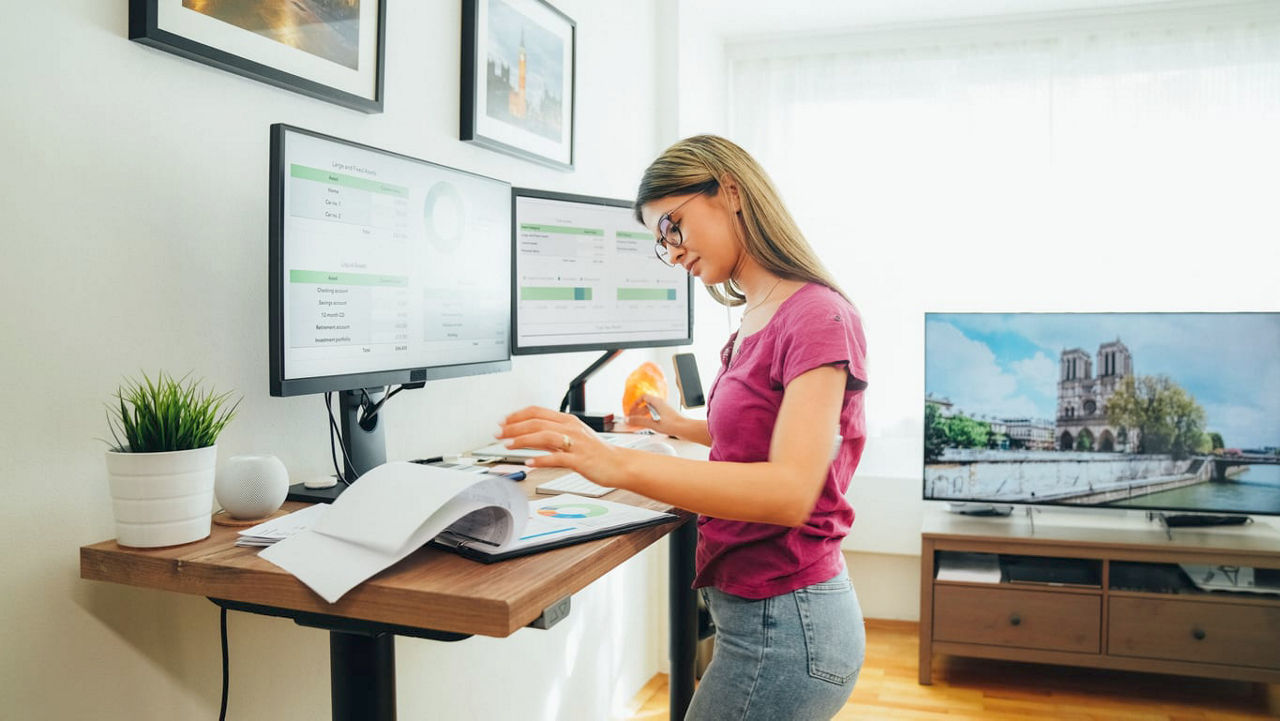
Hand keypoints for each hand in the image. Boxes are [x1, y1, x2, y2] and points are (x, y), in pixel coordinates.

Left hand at [496, 406, 626, 485]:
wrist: (619, 464)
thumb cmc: (597, 452)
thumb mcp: (574, 437)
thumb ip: (554, 435)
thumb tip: (530, 436)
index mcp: (567, 421)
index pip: (537, 411)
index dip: (517, 415)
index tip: (503, 421)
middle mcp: (570, 428)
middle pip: (537, 422)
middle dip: (514, 427)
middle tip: (498, 433)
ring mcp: (575, 443)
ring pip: (544, 436)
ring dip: (522, 440)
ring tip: (507, 445)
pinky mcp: (579, 460)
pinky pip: (557, 458)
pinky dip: (541, 460)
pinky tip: (529, 462)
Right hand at [625, 393, 682, 434]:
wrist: (685, 429)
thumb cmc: (674, 424)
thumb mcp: (653, 423)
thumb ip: (639, 421)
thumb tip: (629, 420)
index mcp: (658, 402)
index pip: (643, 397)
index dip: (635, 403)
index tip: (631, 410)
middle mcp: (661, 405)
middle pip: (645, 405)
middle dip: (637, 412)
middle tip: (632, 419)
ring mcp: (664, 411)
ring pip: (650, 412)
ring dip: (642, 417)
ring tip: (637, 424)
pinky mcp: (666, 417)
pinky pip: (654, 416)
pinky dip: (648, 420)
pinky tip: (645, 427)